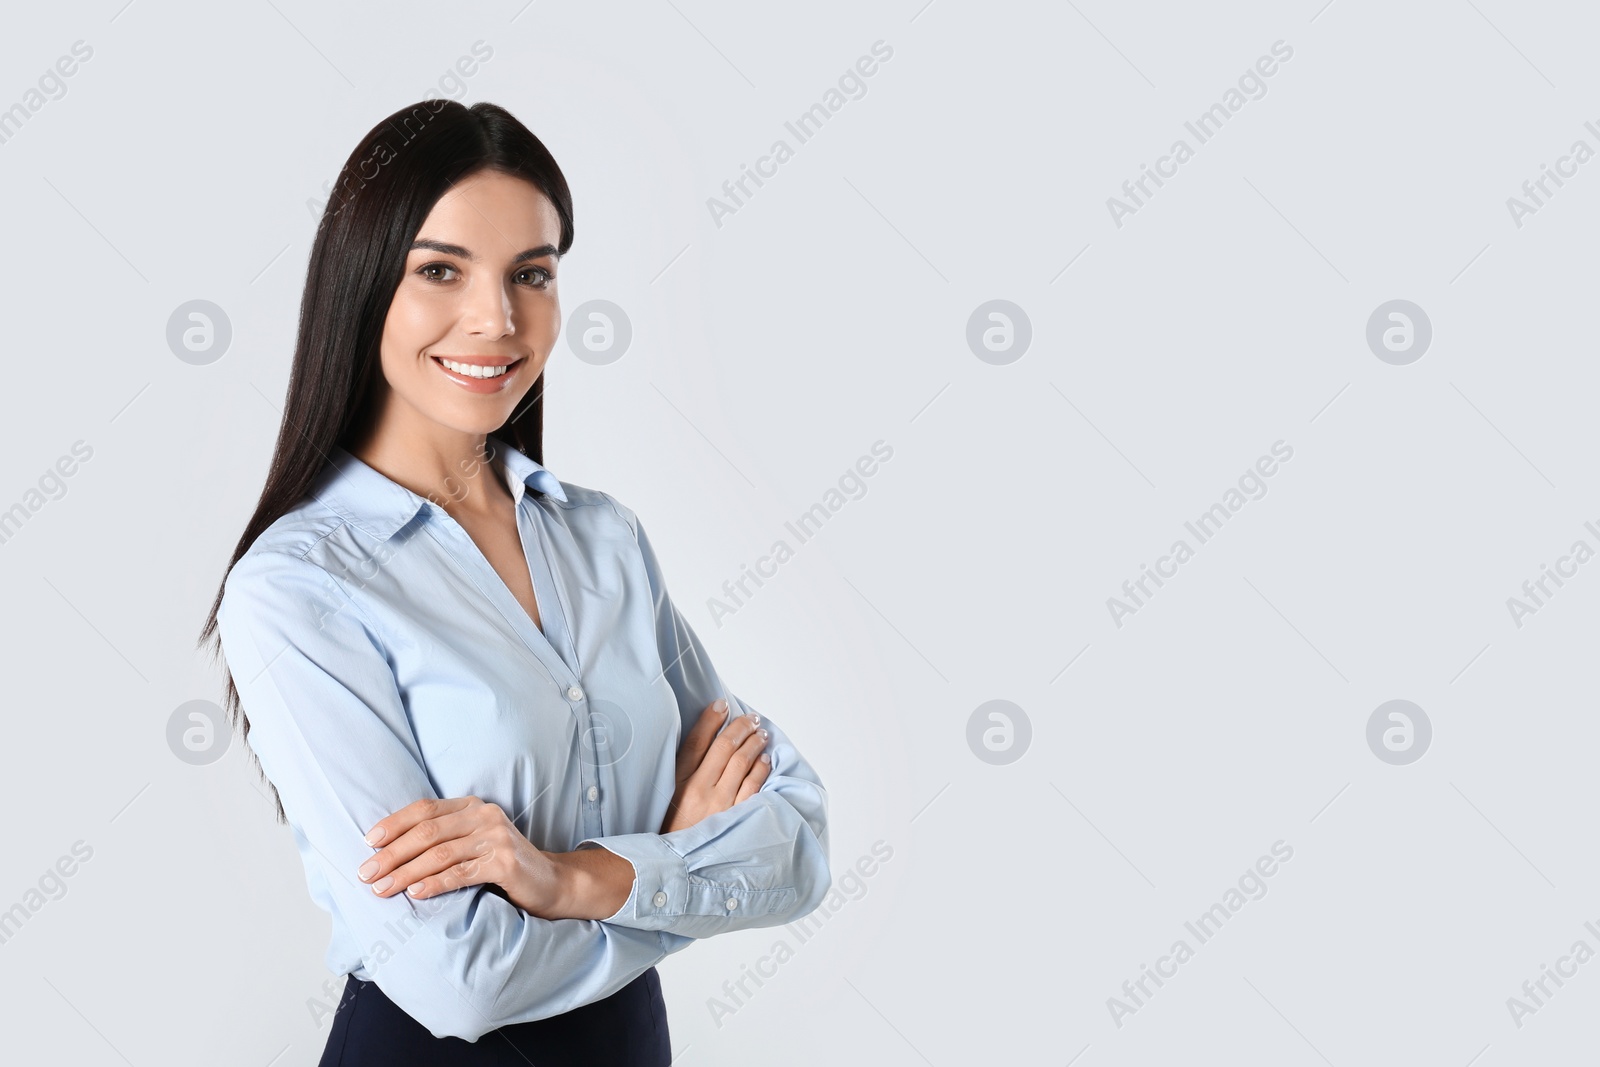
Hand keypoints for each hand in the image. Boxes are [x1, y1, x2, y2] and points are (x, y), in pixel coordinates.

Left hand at [357, 796, 562, 915]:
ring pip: (439, 853)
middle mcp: (483, 816)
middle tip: (366, 873)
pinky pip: (461, 873)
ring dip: (405, 872)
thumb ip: (443, 839)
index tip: (368, 843)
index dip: (393, 824)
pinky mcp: (504, 863)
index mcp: (471, 806)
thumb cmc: (502, 865)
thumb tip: (390, 852)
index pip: (424, 809)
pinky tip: (415, 893)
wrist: (551, 881)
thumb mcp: (472, 843)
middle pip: (427, 831)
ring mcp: (496, 838)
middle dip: (391, 853)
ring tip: (382, 889)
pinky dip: (434, 883)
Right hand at [659, 699, 771, 833]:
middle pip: (724, 747)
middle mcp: (699, 789)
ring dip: (754, 742)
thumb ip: (684, 771)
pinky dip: (761, 768)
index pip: (696, 741)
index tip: (722, 704)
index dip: (711, 719)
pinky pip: (754, 786)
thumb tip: (705, 742)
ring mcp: (720, 804)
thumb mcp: (669, 796)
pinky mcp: (736, 819)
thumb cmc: (673, 828)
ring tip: (761, 733)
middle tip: (751, 717)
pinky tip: (764, 759)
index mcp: (678, 781)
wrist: (678, 865)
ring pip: (742, 762)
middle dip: (741, 726)